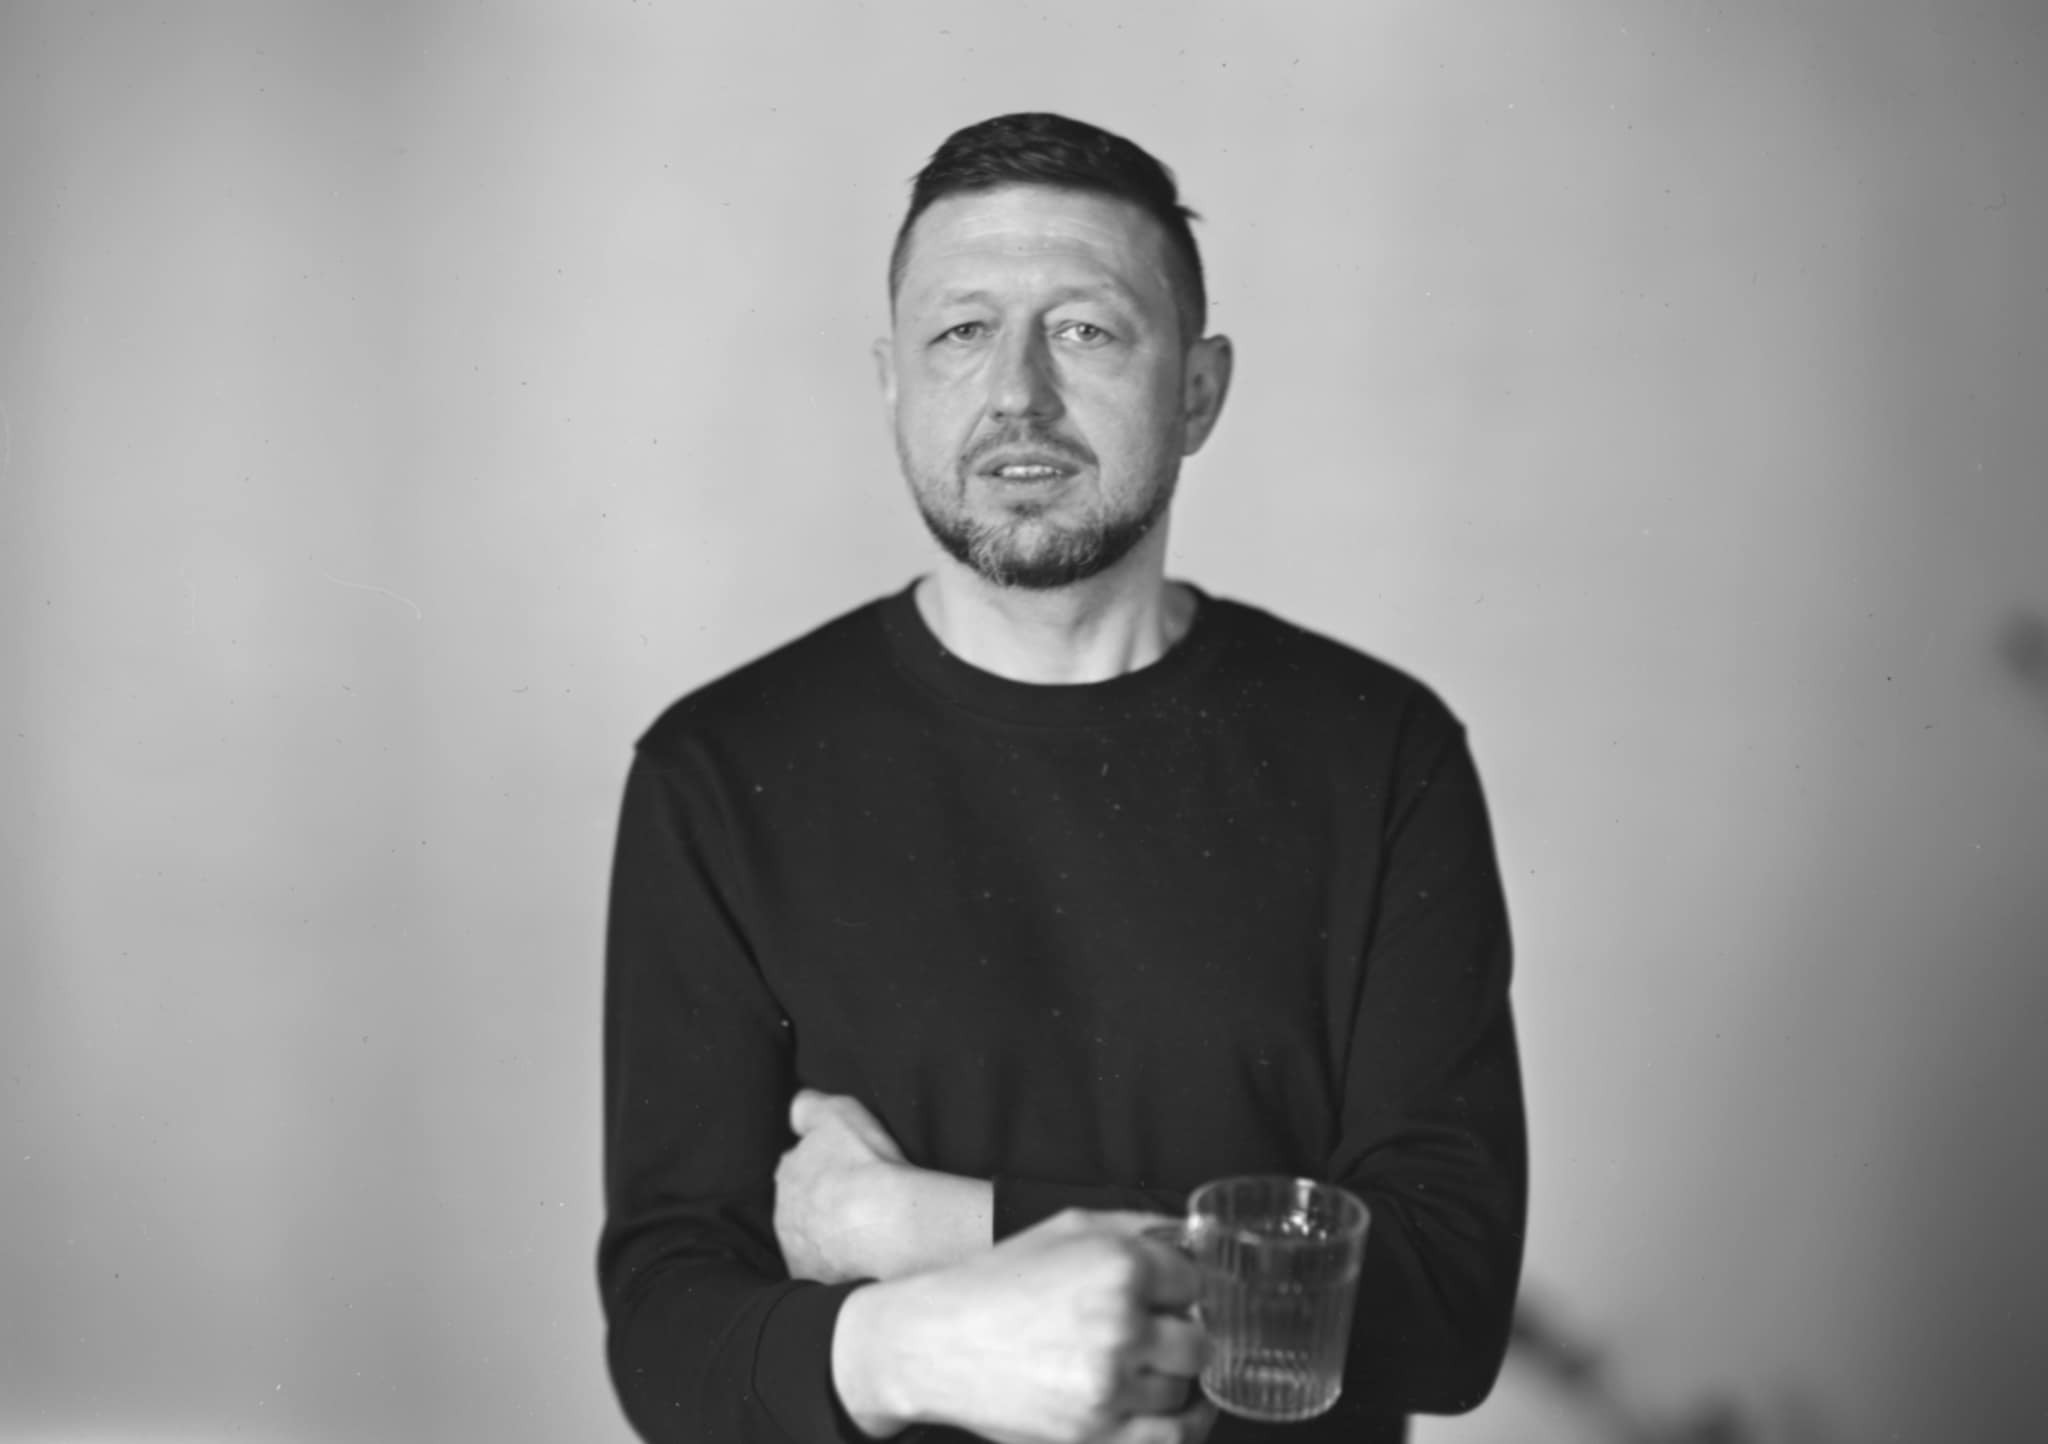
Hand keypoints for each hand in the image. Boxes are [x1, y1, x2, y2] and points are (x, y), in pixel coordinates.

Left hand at [774, 1089, 908, 1283]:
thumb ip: (810, 1108)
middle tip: (856, 1204)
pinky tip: (864, 1261)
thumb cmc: (863, 1164)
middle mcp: (784, 1214)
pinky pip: (826, 1272)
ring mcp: (798, 1250)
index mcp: (788, 1173)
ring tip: (864, 1235)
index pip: (798, 1169)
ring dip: (830, 1238)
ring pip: (812, 1241)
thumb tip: (796, 1109)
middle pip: (801, 1207)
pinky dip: (841, 1267)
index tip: (843, 1173)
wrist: (881, 1224)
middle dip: (822, 1206)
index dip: (821, 1170)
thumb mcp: (836, 1113)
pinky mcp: (816, 1282)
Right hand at [833, 1208, 1213, 1443]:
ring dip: (1167, 1381)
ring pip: (1185, 1391)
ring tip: (1132, 1366)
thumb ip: (1141, 1228)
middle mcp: (1119, 1323)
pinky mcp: (1095, 1435)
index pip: (1197, 1282)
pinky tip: (1166, 1410)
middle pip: (1199, 1341)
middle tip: (1149, 1335)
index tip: (1166, 1297)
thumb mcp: (1067, 1229)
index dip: (1181, 1290)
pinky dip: (1179, 1427)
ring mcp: (1108, 1385)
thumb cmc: (997, 1281)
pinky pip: (1172, 1439)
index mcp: (1117, 1265)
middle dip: (1177, 1337)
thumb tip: (1198, 1237)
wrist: (931, 1341)